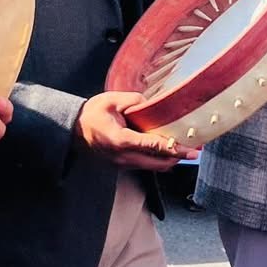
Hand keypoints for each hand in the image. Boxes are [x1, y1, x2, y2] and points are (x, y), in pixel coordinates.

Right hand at [74, 90, 195, 172]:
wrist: (72, 131)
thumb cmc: (91, 114)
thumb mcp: (111, 100)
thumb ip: (134, 100)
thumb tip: (152, 104)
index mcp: (120, 140)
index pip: (152, 146)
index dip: (173, 148)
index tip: (190, 150)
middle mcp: (123, 157)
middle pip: (158, 163)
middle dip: (177, 157)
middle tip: (193, 150)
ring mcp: (122, 164)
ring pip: (153, 167)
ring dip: (168, 160)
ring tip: (182, 149)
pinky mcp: (122, 165)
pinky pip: (145, 165)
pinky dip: (158, 159)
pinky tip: (165, 149)